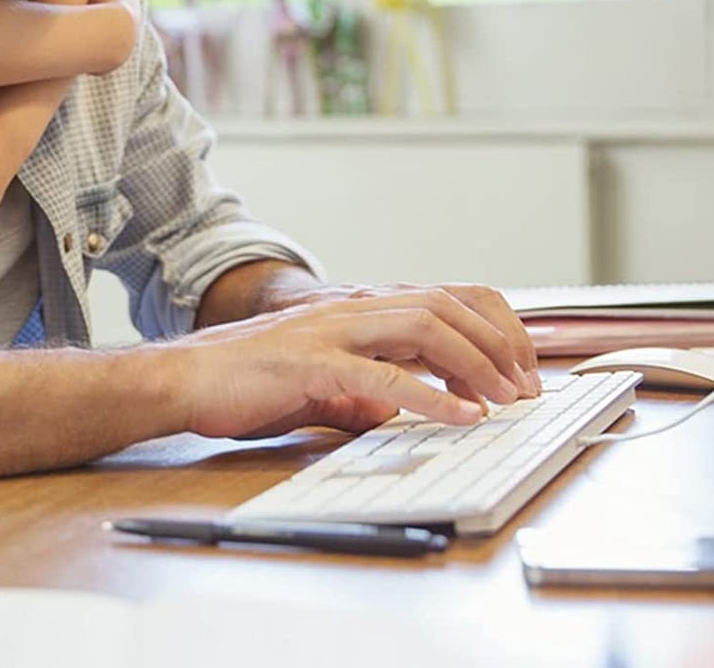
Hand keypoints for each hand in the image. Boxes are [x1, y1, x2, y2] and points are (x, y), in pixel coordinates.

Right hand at [168, 288, 541, 441]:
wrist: (186, 379)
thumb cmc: (251, 381)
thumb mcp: (326, 383)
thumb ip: (368, 391)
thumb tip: (404, 412)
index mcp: (362, 308)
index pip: (448, 296)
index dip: (494, 326)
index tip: (522, 368)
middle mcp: (355, 307)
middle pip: (450, 304)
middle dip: (500, 343)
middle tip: (527, 387)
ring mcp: (335, 329)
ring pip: (427, 326)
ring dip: (478, 363)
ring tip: (506, 399)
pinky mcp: (315, 363)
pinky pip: (386, 375)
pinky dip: (433, 396)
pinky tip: (463, 416)